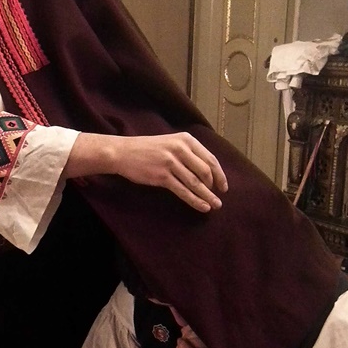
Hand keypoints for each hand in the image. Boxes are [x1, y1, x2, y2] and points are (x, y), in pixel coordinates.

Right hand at [66, 132, 226, 212]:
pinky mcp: (162, 176)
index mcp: (186, 140)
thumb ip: (188, 153)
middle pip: (205, 171)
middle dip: (215, 187)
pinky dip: (194, 200)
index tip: (223, 186)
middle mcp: (180, 149)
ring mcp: (171, 162)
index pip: (210, 159)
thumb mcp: (170, 143)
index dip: (220, 174)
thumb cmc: (147, 149)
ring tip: (215, 206)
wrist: (123, 152)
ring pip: (195, 183)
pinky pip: (183, 190)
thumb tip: (207, 173)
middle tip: (219, 199)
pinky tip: (202, 207)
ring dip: (208, 196)